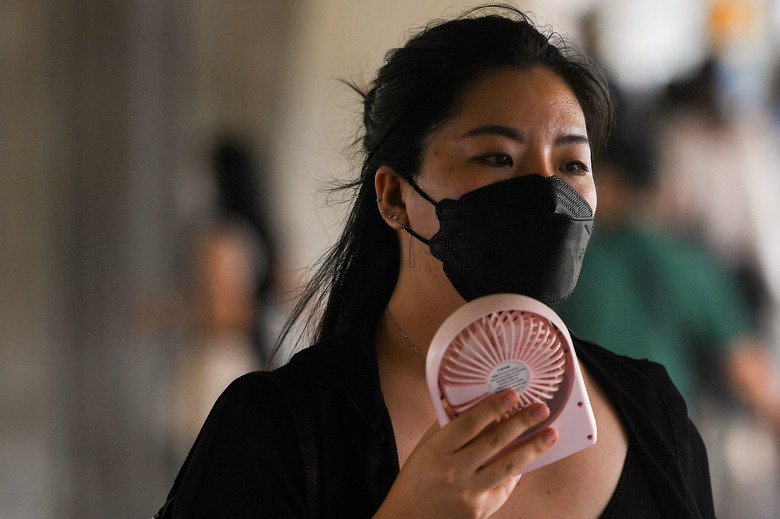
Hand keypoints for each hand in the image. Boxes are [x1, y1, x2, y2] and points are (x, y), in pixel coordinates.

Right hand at [374, 390, 557, 518]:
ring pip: (508, 465)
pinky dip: (517, 471)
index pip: (469, 424)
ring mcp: (469, 492)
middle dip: (522, 422)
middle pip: (494, 441)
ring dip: (533, 448)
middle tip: (542, 408)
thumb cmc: (415, 480)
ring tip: (551, 433)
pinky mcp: (480, 510)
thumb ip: (444, 426)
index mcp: (437, 450)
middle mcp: (453, 470)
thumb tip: (464, 400)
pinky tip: (530, 458)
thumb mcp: (423, 449)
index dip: (493, 407)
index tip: (513, 393)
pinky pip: (505, 486)